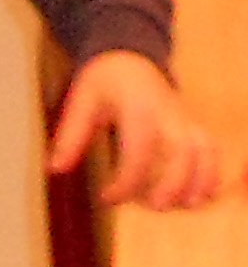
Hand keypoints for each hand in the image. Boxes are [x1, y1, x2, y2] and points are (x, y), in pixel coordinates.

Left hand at [55, 50, 225, 211]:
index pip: (140, 146)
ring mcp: (184, 120)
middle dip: (172, 184)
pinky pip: (211, 151)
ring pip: (205, 152)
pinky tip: (198, 197)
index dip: (127, 178)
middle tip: (149, 206)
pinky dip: (210, 175)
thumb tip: (55, 169)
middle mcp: (167, 114)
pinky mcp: (192, 127)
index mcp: (137, 106)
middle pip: (183, 151)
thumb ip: (70, 136)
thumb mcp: (81, 102)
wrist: (130, 59)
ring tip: (180, 207)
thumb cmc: (104, 82)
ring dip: (198, 183)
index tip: (107, 197)